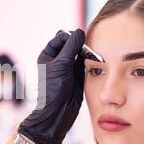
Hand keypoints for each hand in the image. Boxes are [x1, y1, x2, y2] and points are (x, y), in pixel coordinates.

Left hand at [18, 29, 85, 143]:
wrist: (59, 111)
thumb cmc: (54, 89)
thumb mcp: (61, 65)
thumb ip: (71, 47)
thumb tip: (80, 32)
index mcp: (48, 54)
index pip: (61, 36)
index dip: (71, 36)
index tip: (79, 42)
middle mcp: (58, 59)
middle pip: (72, 42)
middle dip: (81, 43)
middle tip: (88, 48)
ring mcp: (68, 66)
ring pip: (80, 51)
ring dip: (87, 51)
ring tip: (92, 55)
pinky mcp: (78, 73)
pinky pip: (86, 61)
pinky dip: (91, 60)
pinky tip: (95, 62)